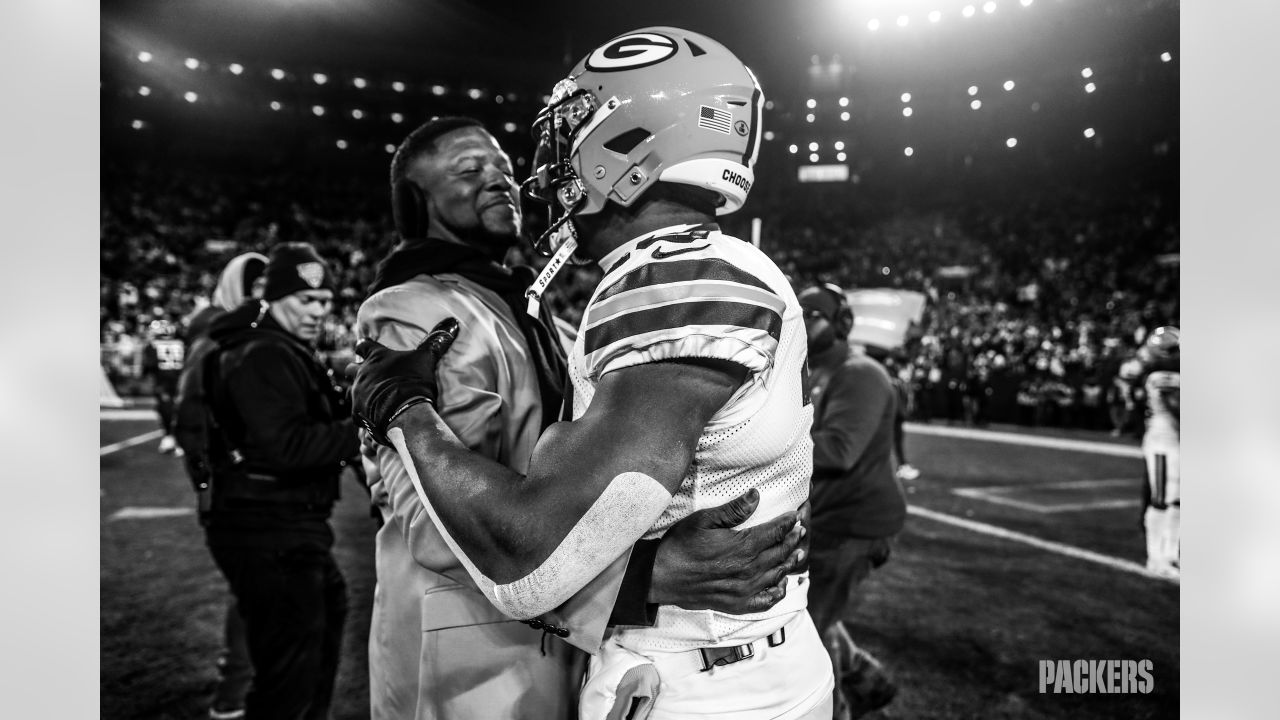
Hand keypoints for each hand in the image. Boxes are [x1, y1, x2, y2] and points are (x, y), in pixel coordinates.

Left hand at [349, 318, 458, 445]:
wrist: (404, 411)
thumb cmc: (414, 381)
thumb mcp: (427, 358)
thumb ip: (437, 341)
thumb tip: (453, 321)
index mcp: (377, 357)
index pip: (364, 345)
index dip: (363, 345)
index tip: (362, 346)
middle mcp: (363, 373)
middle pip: (351, 368)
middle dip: (356, 370)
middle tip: (364, 373)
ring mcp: (358, 393)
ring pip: (351, 390)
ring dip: (359, 392)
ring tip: (368, 397)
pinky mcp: (357, 413)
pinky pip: (356, 413)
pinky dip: (362, 414)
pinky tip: (369, 417)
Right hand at [649, 489, 805, 614]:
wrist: (662, 577)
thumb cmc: (680, 545)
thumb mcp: (704, 520)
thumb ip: (733, 510)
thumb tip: (756, 495)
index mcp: (743, 546)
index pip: (775, 532)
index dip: (789, 522)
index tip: (797, 515)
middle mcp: (749, 570)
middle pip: (780, 552)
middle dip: (793, 539)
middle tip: (802, 529)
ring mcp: (745, 589)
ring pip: (777, 575)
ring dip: (790, 562)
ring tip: (797, 552)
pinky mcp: (738, 604)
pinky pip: (766, 600)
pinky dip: (777, 591)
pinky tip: (780, 584)